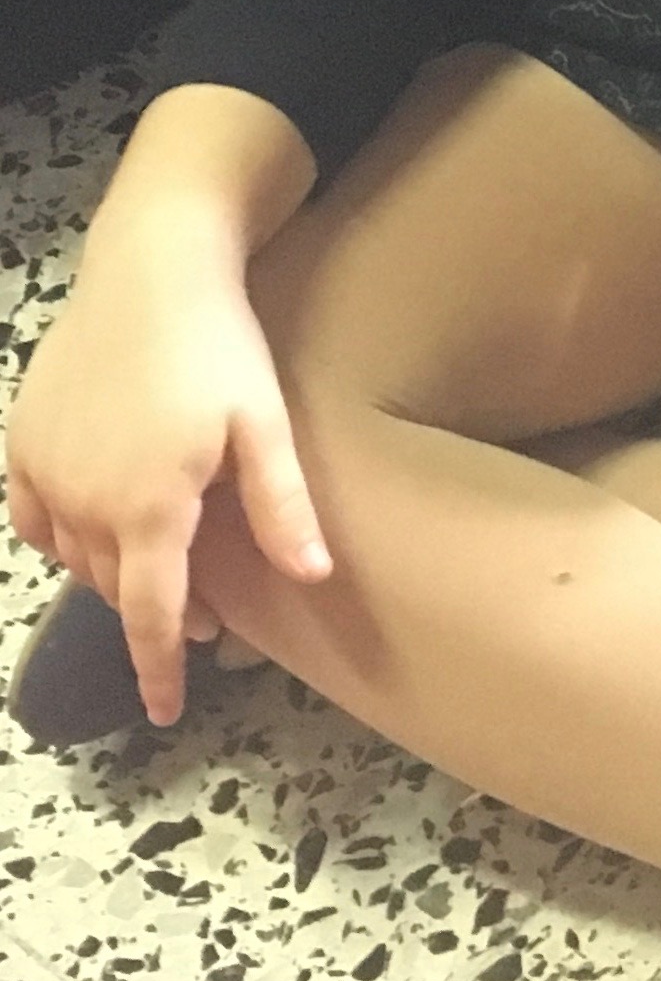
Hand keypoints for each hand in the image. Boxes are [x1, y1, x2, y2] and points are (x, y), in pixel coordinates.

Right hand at [6, 251, 327, 726]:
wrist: (152, 269)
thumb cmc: (222, 345)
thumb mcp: (266, 426)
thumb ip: (282, 508)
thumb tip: (313, 578)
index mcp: (150, 509)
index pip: (154, 615)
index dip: (161, 668)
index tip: (165, 711)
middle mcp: (86, 503)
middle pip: (120, 586)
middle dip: (158, 611)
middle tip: (203, 619)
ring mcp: (44, 473)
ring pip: (76, 556)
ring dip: (116, 572)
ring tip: (159, 567)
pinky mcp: (22, 442)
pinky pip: (33, 517)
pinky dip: (62, 537)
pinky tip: (91, 531)